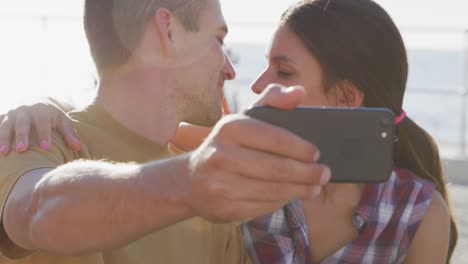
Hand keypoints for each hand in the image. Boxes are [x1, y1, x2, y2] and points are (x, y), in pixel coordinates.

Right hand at [0, 101, 81, 154]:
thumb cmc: (53, 117)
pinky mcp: (3, 117)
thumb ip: (70, 134)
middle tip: (22, 150)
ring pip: (5, 125)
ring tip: (3, 152)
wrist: (37, 102)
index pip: (43, 122)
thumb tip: (79, 148)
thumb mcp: (63, 122)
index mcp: (42, 110)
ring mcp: (12, 113)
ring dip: (3, 138)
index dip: (44, 134)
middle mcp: (25, 110)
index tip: (46, 148)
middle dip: (21, 136)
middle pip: (22, 123)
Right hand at [184, 84, 330, 221]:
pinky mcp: (225, 208)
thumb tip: (299, 92)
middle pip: (278, 168)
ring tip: (315, 187)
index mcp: (230, 128)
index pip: (275, 138)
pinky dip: (283, 201)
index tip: (317, 153)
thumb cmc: (226, 146)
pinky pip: (264, 207)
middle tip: (324, 174)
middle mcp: (222, 155)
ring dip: (301, 190)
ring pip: (274, 190)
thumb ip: (272, 100)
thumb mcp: (244, 119)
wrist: (190, 180)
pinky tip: (292, 195)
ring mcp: (221, 184)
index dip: (301, 147)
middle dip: (308, 172)